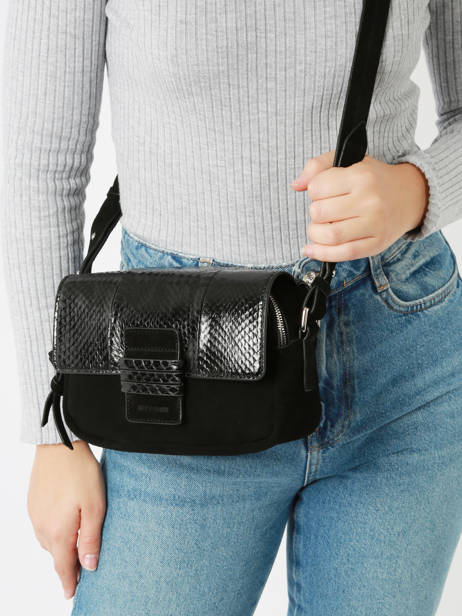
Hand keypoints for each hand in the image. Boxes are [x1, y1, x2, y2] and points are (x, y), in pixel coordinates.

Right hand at [27, 440, 105, 599]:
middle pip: (55, 554)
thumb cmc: (80, 473)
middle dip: (67, 563)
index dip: (68, 582)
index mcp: (58, 532)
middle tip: (81, 569)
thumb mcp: (95, 506)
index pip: (62, 567)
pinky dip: (54, 531)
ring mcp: (35, 514)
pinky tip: (65, 522)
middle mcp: (42, 527)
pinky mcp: (34, 502)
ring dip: (61, 546)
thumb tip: (88, 566)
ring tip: (75, 546)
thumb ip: (91, 538)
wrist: (59, 446)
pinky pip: (43, 525)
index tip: (71, 593)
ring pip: (49, 540)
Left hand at [290, 150, 428, 261]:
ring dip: (315, 234)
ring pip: (329, 235)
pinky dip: (322, 254)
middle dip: (315, 213)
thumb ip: (318, 166)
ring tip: (320, 228)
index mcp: (360, 176)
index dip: (313, 191)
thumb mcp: (348, 161)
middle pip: (319, 213)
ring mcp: (374, 224)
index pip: (316, 188)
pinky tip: (311, 249)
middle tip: (325, 210)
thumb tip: (296, 185)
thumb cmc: (374, 179)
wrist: (410, 195)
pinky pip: (343, 254)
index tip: (323, 192)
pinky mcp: (376, 244)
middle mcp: (369, 200)